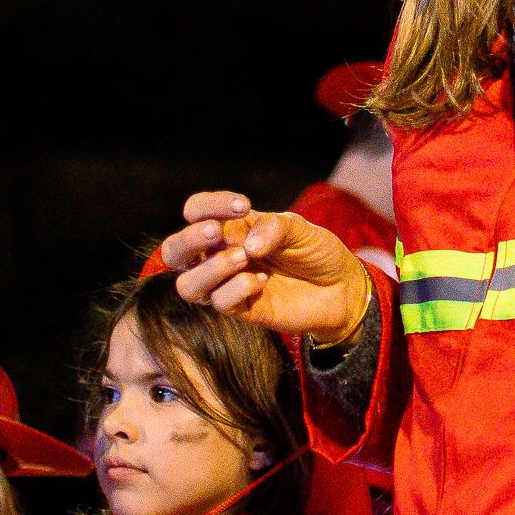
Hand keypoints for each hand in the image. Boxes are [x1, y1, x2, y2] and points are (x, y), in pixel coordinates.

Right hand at [160, 192, 375, 344]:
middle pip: (174, 251)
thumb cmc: (315, 251)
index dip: (209, 205)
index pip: (196, 211)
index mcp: (231, 227)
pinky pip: (220, 303)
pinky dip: (238, 288)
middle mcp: (221, 255)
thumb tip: (247, 245)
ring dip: (211, 268)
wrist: (341, 288)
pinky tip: (262, 281)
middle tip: (218, 232)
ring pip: (187, 284)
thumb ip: (274, 228)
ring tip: (244, 258)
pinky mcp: (242, 310)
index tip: (244, 204)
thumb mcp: (301, 229)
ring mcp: (228, 284)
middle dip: (188, 239)